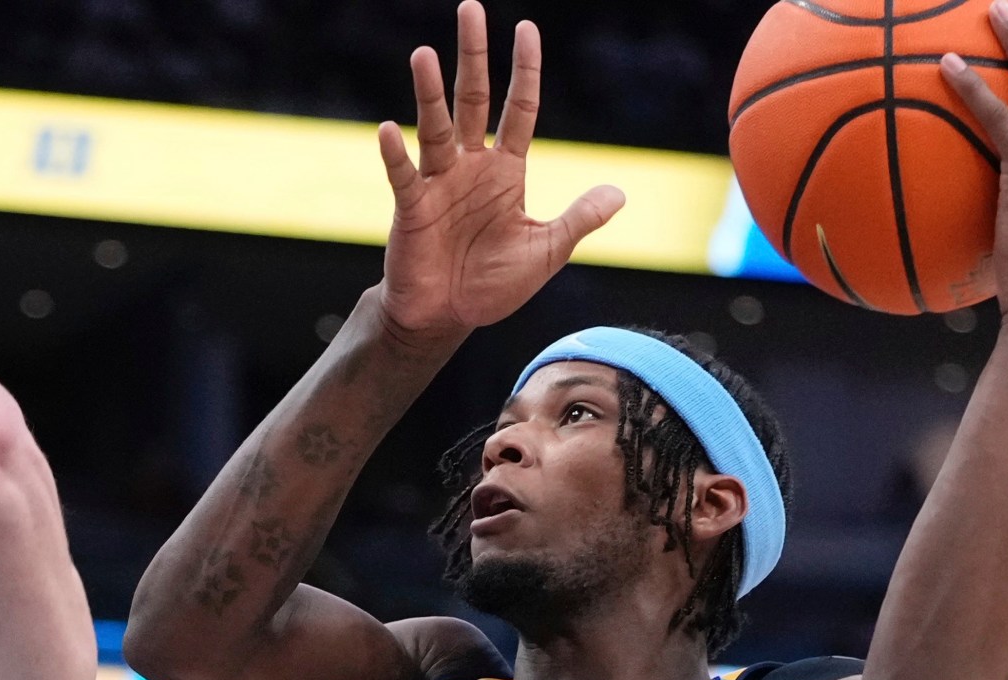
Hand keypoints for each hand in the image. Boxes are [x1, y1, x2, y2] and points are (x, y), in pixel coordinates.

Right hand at [374, 1, 625, 343]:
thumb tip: (619, 193)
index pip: (519, 109)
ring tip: (424, 54)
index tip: (526, 30)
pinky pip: (404, 175)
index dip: (525, 71)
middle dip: (474, 55)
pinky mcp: (412, 208)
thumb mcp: (546, 252)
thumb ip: (578, 219)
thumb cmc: (492, 286)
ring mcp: (439, 183)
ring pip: (435, 126)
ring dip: (429, 92)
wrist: (447, 319)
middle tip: (471, 7)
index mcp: (506, 172)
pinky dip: (394, 154)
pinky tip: (388, 129)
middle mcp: (471, 166)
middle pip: (473, 99)